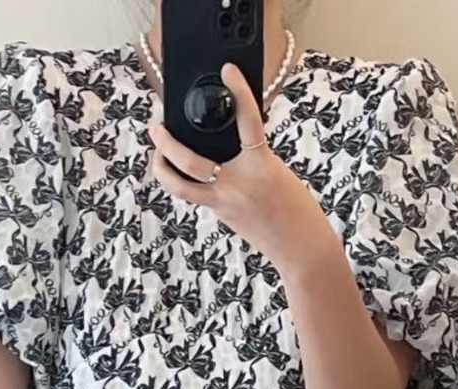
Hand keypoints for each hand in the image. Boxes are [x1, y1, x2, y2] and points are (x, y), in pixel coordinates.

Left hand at [147, 62, 331, 275]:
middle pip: (190, 161)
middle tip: (156, 125)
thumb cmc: (297, 209)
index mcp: (261, 167)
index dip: (240, 92)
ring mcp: (226, 203)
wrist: (301, 248)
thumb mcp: (278, 172)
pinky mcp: (222, 216)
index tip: (229, 70)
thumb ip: (252, 157)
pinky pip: (195, 196)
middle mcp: (238, 185)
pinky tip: (179, 172)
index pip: (248, 120)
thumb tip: (229, 145)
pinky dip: (184, 182)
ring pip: (181, 186)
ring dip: (163, 169)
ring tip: (156, 154)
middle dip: (167, 142)